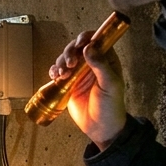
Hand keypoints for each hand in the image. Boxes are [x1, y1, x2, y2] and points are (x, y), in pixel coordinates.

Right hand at [49, 32, 127, 148]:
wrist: (100, 127)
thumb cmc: (110, 106)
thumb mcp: (109, 84)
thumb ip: (100, 65)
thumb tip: (88, 47)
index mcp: (106, 60)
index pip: (96, 40)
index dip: (86, 38)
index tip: (79, 44)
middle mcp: (91, 63)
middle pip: (76, 47)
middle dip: (69, 52)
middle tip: (69, 65)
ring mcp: (78, 73)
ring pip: (65, 58)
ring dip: (60, 62)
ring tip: (62, 75)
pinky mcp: (68, 82)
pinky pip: (58, 71)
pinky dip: (54, 71)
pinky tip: (55, 77)